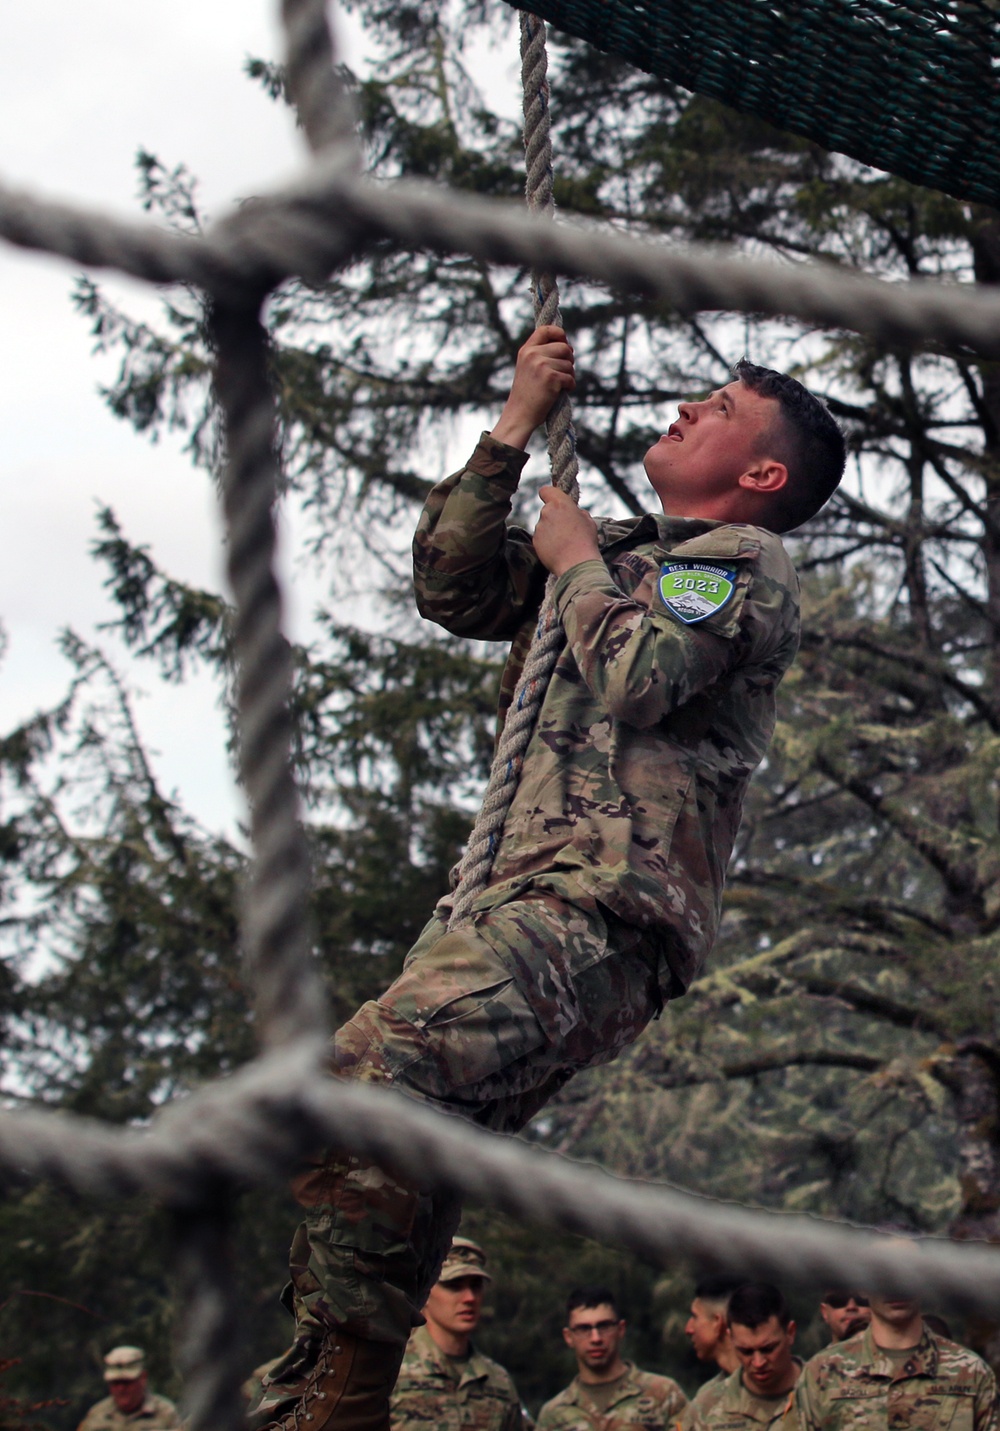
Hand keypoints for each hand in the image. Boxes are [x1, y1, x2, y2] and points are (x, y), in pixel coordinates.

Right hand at [490, 325, 575, 449]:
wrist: (520, 414)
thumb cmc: (527, 393)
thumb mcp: (528, 367)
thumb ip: (541, 354)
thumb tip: (567, 345)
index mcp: (526, 350)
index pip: (546, 330)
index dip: (560, 334)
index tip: (564, 344)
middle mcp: (533, 355)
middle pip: (564, 347)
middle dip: (569, 360)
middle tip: (563, 372)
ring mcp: (541, 366)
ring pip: (569, 364)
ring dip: (569, 375)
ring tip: (558, 385)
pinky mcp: (551, 378)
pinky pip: (570, 378)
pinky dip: (570, 386)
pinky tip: (561, 392)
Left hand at [533, 486, 600, 576]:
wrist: (576, 564)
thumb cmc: (585, 541)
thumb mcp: (588, 521)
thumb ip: (577, 512)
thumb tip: (574, 512)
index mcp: (560, 504)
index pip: (546, 490)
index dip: (549, 494)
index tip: (552, 499)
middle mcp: (546, 513)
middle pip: (547, 510)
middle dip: (555, 517)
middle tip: (567, 529)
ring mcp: (539, 527)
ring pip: (544, 525)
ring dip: (551, 531)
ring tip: (564, 542)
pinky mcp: (535, 541)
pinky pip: (541, 538)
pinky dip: (547, 542)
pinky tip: (558, 549)